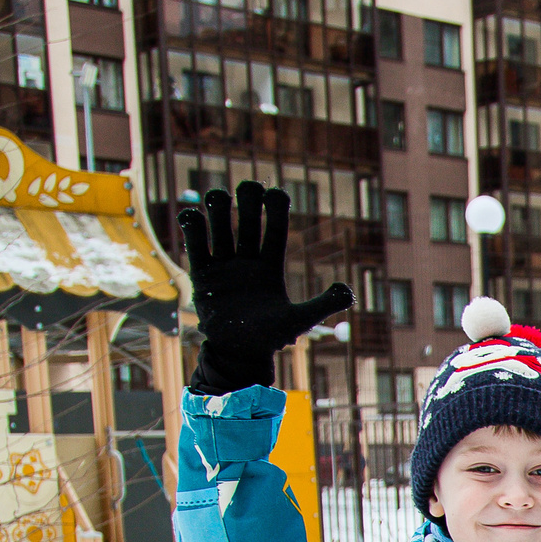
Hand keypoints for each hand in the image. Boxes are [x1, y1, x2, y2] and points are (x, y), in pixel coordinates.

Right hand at [179, 181, 352, 394]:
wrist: (239, 353)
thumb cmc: (271, 337)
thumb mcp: (299, 320)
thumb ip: (324, 305)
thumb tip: (348, 290)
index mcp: (271, 266)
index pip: (275, 230)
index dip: (276, 209)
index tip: (274, 192)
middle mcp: (247, 261)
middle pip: (247, 221)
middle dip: (247, 201)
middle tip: (248, 188)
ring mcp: (224, 265)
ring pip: (220, 227)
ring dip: (218, 207)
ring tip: (218, 196)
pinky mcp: (202, 274)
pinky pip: (195, 245)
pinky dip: (192, 226)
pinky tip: (192, 215)